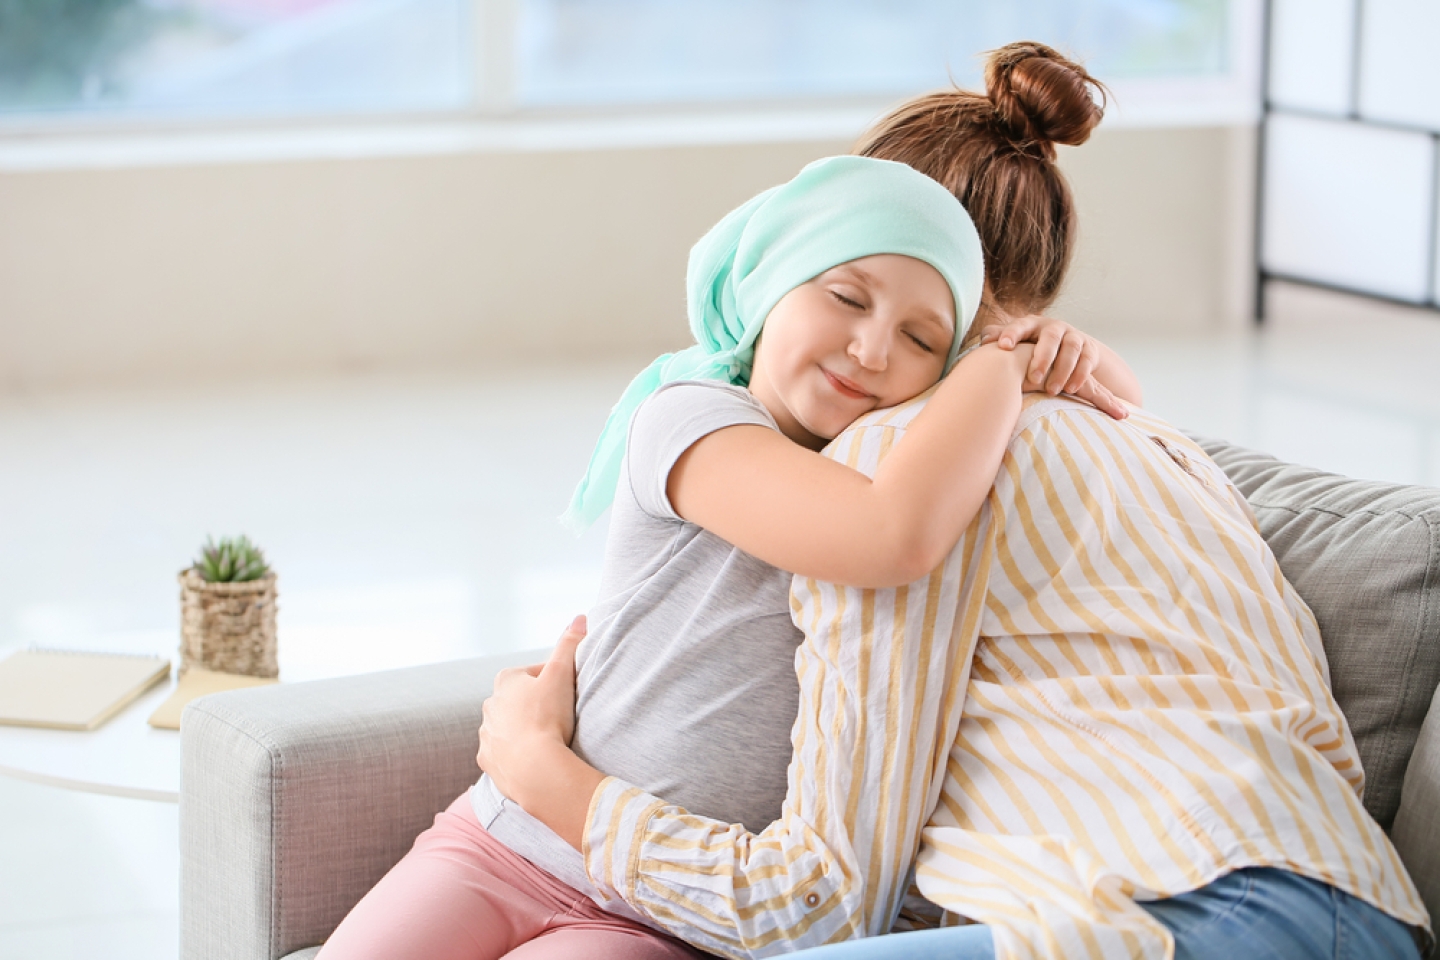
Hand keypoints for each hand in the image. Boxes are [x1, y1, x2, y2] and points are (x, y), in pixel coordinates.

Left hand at [476, 615, 585, 799]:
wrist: (535, 768)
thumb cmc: (548, 717)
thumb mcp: (562, 674)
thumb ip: (570, 644)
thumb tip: (580, 617)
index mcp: (506, 680)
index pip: (536, 674)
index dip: (557, 682)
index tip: (570, 693)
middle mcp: (490, 705)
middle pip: (520, 701)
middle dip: (537, 705)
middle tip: (561, 717)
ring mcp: (486, 734)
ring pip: (509, 727)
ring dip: (525, 730)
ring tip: (549, 740)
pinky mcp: (487, 760)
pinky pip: (502, 753)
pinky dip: (516, 754)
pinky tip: (534, 758)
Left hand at [983, 316, 1126, 419]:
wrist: (1068, 347)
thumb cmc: (1032, 347)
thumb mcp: (1017, 341)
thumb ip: (999, 337)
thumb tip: (984, 340)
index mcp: (1033, 324)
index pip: (1021, 325)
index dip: (1012, 333)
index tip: (1003, 346)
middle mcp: (1054, 327)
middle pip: (1050, 337)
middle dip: (1042, 358)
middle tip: (1034, 379)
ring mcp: (1073, 336)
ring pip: (1071, 348)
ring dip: (1062, 370)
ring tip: (1052, 390)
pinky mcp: (1089, 348)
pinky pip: (1087, 360)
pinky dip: (1079, 375)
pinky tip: (1070, 389)